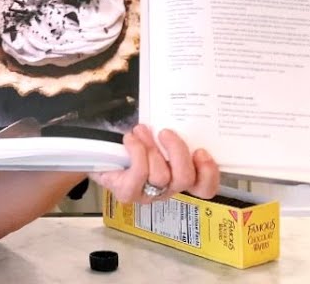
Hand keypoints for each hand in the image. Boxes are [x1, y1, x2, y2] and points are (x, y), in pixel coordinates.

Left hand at [90, 125, 220, 203]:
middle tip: (165, 132)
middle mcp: (167, 188)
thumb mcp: (156, 135)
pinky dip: (136, 152)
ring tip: (141, 131)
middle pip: (185, 179)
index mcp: (179, 175)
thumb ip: (171, 132)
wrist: (100, 152)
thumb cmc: (133, 142)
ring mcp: (148, 194)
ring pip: (161, 176)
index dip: (209, 173)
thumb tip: (179, 114)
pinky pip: (139, 175)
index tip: (201, 151)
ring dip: (151, 148)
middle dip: (177, 152)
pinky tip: (130, 139)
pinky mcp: (129, 193)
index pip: (204, 187)